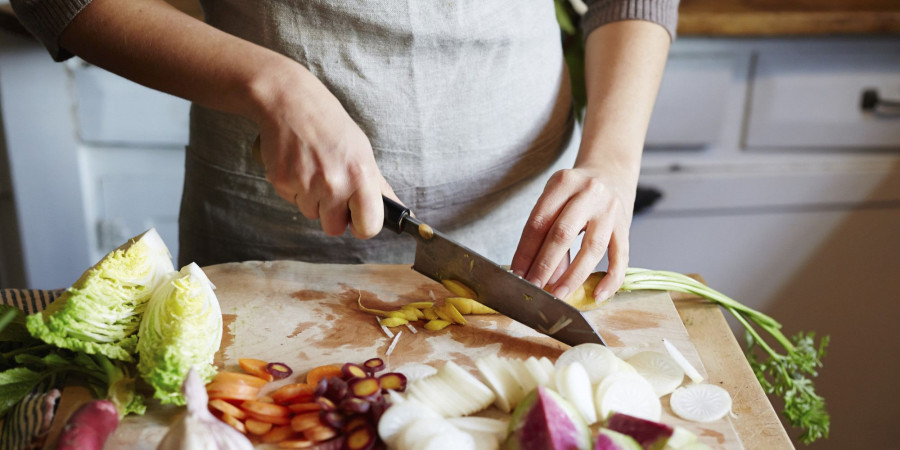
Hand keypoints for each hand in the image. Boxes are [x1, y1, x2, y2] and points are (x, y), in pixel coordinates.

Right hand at [254, 67, 396, 238]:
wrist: (291, 101)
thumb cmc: (330, 125)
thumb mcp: (362, 151)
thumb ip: (377, 185)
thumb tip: (398, 210)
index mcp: (361, 175)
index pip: (368, 227)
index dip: (361, 225)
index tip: (356, 217)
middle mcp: (334, 183)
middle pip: (334, 229)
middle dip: (332, 214)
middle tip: (330, 187)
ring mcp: (306, 184)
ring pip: (311, 214)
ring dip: (312, 199)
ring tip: (313, 168)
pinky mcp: (282, 182)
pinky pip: (292, 201)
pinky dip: (294, 188)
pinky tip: (298, 164)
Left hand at [510, 167, 634, 303]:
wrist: (611, 171)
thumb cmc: (575, 191)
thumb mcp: (556, 199)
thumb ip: (548, 232)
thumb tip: (541, 275)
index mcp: (563, 182)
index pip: (539, 222)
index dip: (526, 251)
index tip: (517, 274)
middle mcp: (588, 193)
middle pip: (562, 233)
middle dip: (544, 265)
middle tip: (534, 288)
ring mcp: (610, 209)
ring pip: (592, 247)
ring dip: (573, 276)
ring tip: (558, 294)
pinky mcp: (626, 225)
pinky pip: (621, 257)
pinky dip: (610, 279)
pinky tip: (598, 295)